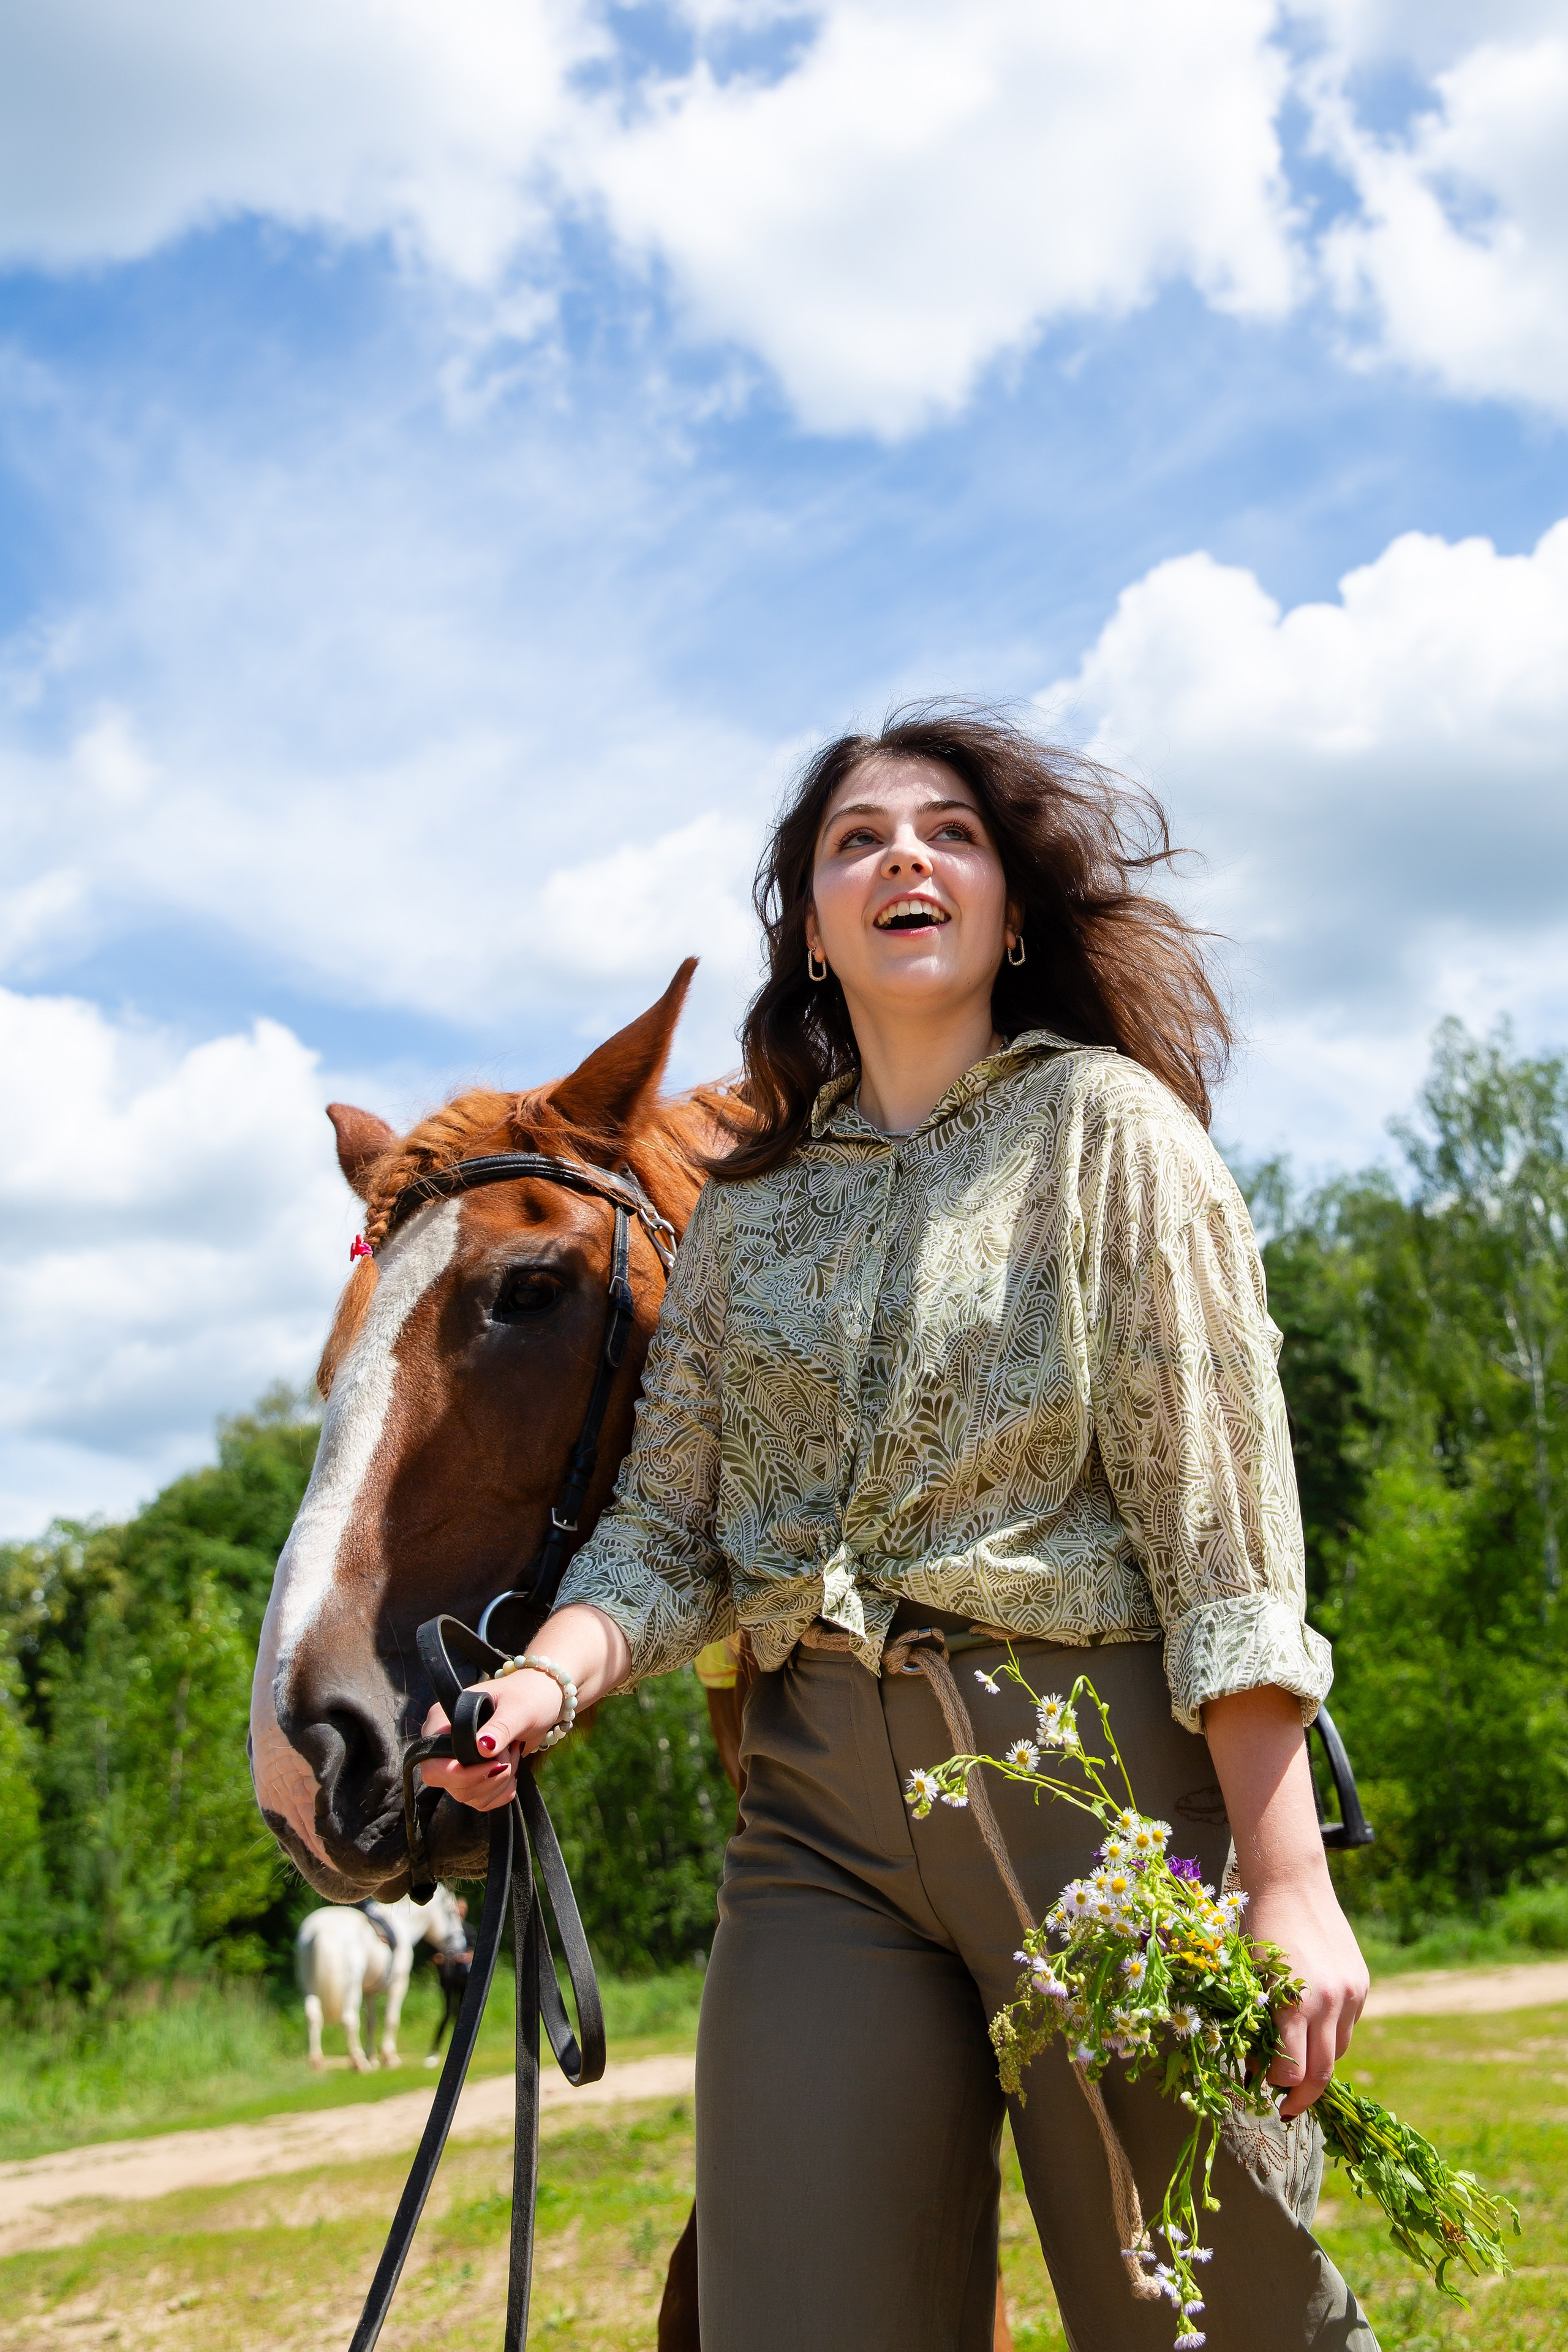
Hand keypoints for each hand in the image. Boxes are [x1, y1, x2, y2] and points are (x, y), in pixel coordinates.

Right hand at [415, 1605, 631, 1815]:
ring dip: (498, 1782)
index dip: (457, 1772)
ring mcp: (457, 1761)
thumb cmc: (530, 1695)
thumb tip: (482, 1748)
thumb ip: (500, 1727)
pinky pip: (479, 1800)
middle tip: (510, 1751)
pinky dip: (501, 1792)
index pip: (431, 1761)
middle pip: (447, 1784)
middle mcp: (444, 1742)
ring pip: (466, 1795)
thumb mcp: (518, 1708)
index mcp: (443, 1719)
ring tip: (513, 1752)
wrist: (546, 1701)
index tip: (493, 1762)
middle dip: (485, 1777)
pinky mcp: (473, 1775)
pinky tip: (514, 1772)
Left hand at [1203, 1684, 1369, 2117]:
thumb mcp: (1246, 1976)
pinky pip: (1347, 2025)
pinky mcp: (1361, 1984)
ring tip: (1295, 2067)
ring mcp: (1350, 1994)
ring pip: (1338, 2050)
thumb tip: (1254, 2066)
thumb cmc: (1257, 1927)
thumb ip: (1252, 2021)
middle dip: (1303, 2094)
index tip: (1263, 2092)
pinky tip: (1309, 2030)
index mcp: (1295, 2000)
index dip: (1277, 2087)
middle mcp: (1330, 2001)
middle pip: (1324, 2072)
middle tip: (1285, 2105)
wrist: (1292, 1882)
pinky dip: (1329, 2036)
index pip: (1293, 2070)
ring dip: (1318, 2064)